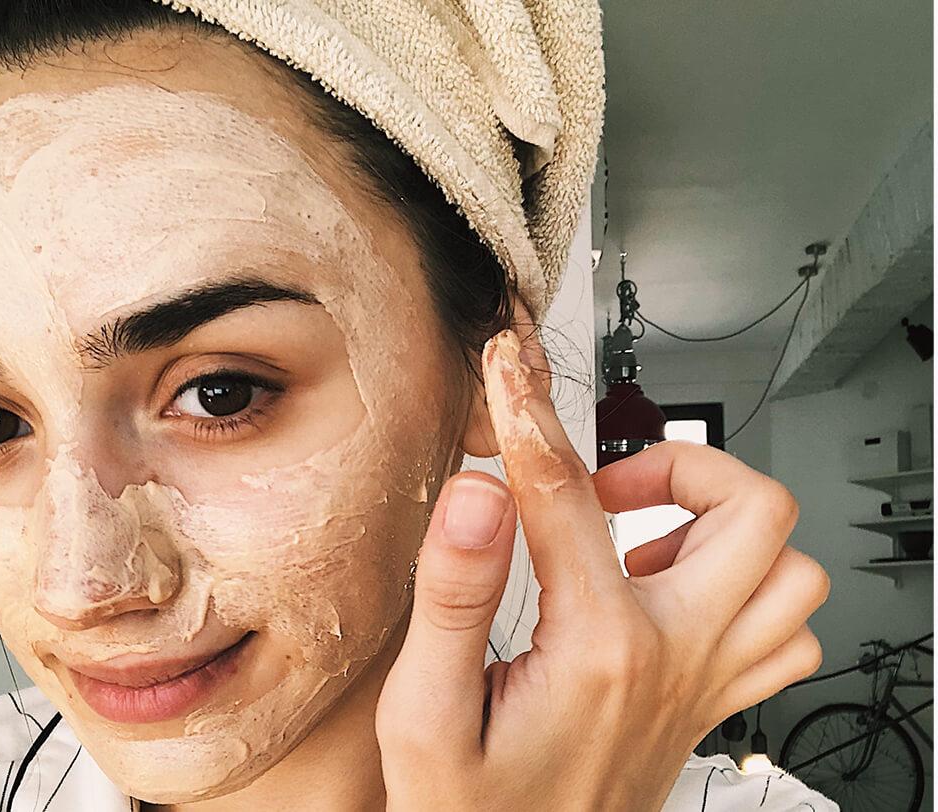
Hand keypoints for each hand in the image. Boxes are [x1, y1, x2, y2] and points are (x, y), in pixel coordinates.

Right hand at [375, 329, 829, 810]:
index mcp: (597, 649)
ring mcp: (706, 683)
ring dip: (729, 529)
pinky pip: (788, 635)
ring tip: (650, 536)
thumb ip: (453, 596)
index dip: (530, 417)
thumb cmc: (470, 810)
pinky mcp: (712, 706)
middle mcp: (673, 658)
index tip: (508, 372)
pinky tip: (683, 595)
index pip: (570, 496)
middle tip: (611, 485)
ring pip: (791, 571)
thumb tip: (479, 495)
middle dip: (682, 464)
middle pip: (752, 513)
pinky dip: (753, 593)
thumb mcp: (424, 714)